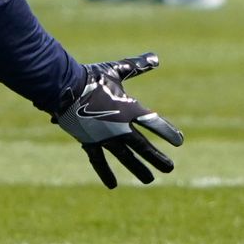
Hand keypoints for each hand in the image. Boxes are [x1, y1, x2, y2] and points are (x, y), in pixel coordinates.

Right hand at [50, 52, 183, 188]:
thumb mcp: (116, 70)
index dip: (167, 132)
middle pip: (143, 146)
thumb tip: (156, 58)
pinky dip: (106, 173)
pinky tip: (113, 185)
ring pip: (125, 157)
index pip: (153, 123)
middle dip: (157, 158)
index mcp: (129, 108)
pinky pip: (99, 161)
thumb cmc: (91, 77)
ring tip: (149, 180)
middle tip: (170, 169)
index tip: (179, 142)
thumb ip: (136, 66)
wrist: (63, 89)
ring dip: (138, 169)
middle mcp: (120, 126)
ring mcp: (104, 137)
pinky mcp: (89, 142)